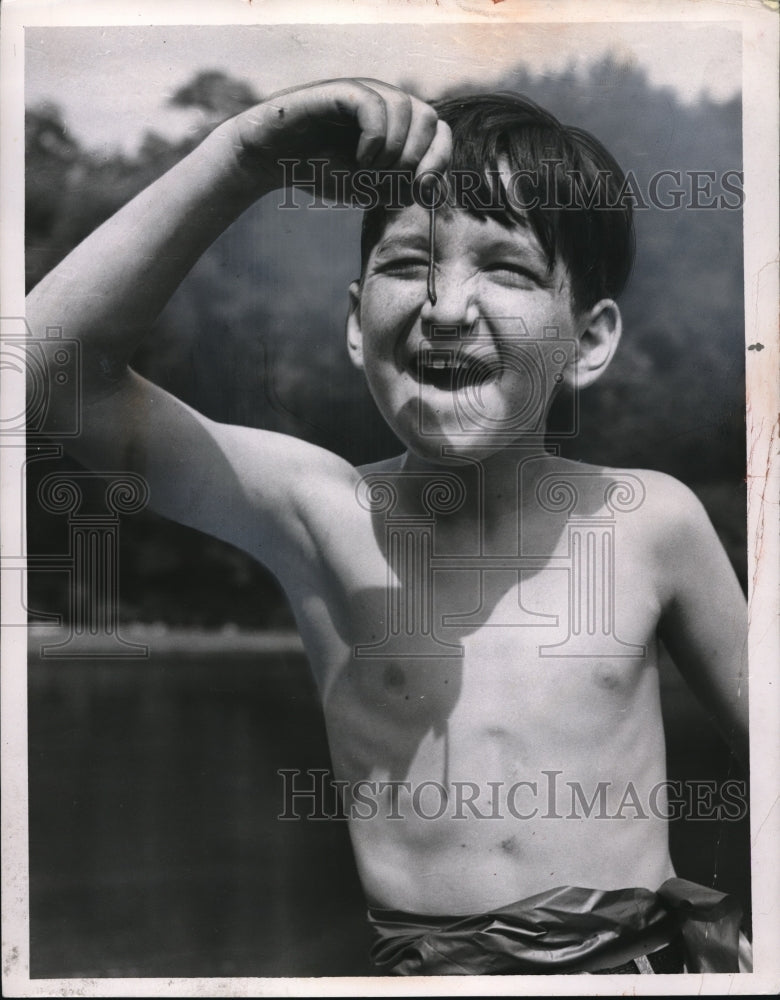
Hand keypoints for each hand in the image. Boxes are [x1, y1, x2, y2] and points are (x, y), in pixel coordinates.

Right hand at [227, 78, 451, 196]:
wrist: (273, 159)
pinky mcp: (341, 92)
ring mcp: (364, 94)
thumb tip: (428, 186)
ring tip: (371, 170)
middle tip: (392, 180)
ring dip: (395, 149)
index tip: (422, 191)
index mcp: (398, 127)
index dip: (440, 161)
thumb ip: (400, 188)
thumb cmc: (320, 171)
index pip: (440, 132)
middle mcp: (385, 104)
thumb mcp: (368, 190)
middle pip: (429, 118)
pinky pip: (374, 106)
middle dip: (418, 157)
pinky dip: (374, 138)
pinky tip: (361, 158)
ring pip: (405, 108)